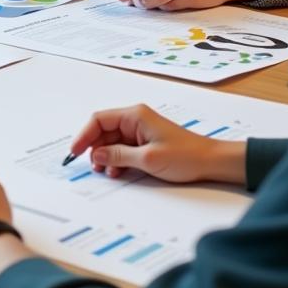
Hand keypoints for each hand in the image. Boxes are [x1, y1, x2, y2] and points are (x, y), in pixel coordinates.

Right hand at [66, 103, 246, 184]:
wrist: (212, 162)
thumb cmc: (185, 156)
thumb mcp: (147, 159)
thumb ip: (118, 155)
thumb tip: (95, 155)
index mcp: (134, 116)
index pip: (99, 120)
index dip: (84, 135)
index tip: (75, 151)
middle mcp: (135, 120)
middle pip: (104, 131)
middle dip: (94, 148)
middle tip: (90, 166)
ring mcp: (140, 131)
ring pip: (112, 142)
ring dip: (106, 156)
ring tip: (105, 172)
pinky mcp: (145, 143)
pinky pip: (123, 149)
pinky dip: (117, 160)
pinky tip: (117, 172)